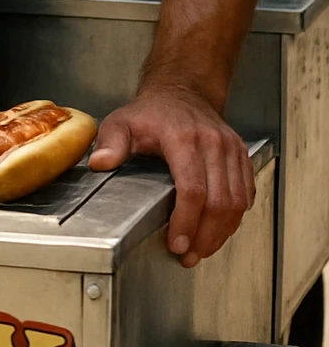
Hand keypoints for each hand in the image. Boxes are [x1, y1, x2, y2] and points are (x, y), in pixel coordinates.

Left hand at [88, 84, 254, 266]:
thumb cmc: (151, 112)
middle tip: (188, 255)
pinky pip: (246, 193)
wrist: (181, 92)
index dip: (186, 221)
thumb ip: (110, 143)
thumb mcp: (122, 122)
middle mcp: (212, 143)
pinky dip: (235, 217)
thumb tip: (99, 163)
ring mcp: (231, 149)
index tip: (176, 243)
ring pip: (237, 201)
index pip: (192, 188)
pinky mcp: (241, 156)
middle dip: (204, 235)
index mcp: (183, 137)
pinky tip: (219, 230)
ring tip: (201, 249)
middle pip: (219, 201)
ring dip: (221, 232)